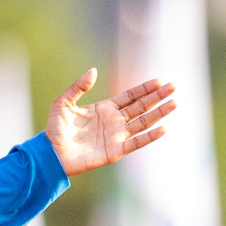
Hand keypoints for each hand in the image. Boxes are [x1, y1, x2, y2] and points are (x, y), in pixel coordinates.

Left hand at [45, 69, 175, 176]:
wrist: (51, 154)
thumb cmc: (55, 129)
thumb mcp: (63, 103)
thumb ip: (78, 87)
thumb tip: (94, 71)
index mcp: (105, 109)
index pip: (130, 97)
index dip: (144, 89)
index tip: (159, 81)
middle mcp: (114, 121)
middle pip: (141, 107)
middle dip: (158, 97)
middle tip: (174, 87)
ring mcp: (117, 136)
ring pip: (143, 122)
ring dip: (159, 113)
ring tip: (174, 103)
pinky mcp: (115, 151)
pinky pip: (136, 143)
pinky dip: (149, 137)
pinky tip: (163, 128)